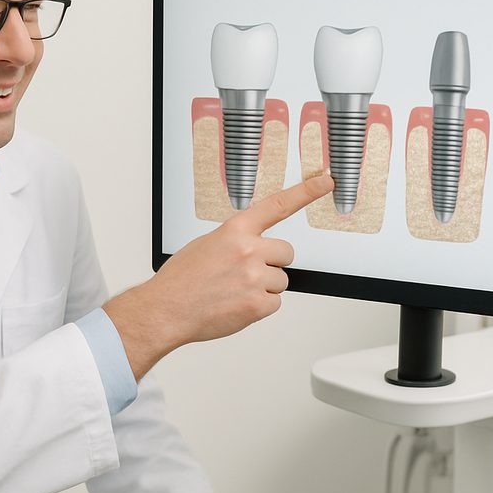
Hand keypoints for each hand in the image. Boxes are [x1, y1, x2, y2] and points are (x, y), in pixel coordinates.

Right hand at [104, 173, 333, 379]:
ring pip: (280, 281)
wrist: (166, 309)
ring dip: (264, 287)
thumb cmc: (182, 279)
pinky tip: (236, 304)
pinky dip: (259, 307)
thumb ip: (237, 241)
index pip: (278, 205)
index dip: (305, 193)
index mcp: (235, 230)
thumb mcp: (207, 245)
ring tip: (234, 291)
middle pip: (286, 253)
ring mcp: (255, 278)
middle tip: (246, 273)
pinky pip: (275, 303)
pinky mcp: (258, 304)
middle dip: (272, 263)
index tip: (325, 183)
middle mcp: (249, 250)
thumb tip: (258, 250)